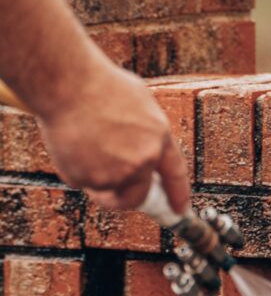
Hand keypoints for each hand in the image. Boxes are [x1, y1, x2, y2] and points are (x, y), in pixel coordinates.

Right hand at [37, 61, 188, 212]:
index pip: (175, 175)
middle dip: (127, 197)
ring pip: (107, 190)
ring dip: (97, 179)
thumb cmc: (98, 85)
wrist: (66, 84)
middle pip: (138, 197)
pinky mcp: (88, 178)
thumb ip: (147, 134)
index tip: (178, 210)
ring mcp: (116, 172)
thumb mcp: (140, 104)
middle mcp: (143, 160)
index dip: (177, 195)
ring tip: (86, 147)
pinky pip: (84, 183)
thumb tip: (146, 149)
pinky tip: (73, 145)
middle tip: (114, 189)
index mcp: (159, 138)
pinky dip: (77, 170)